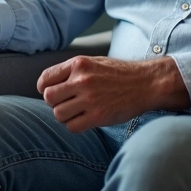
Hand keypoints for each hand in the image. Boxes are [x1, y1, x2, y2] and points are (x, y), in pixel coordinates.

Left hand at [35, 56, 189, 132]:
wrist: (147, 83)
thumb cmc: (119, 74)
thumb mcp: (94, 63)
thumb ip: (72, 71)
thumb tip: (49, 85)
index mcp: (78, 64)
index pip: (46, 78)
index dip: (44, 88)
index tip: (50, 92)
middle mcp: (82, 80)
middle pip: (49, 98)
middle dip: (54, 103)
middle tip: (66, 103)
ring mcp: (90, 99)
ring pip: (58, 114)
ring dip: (64, 116)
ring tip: (76, 112)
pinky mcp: (98, 116)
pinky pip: (72, 127)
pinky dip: (75, 125)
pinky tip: (84, 120)